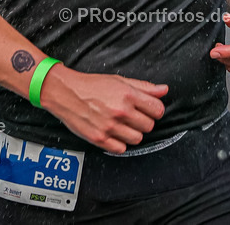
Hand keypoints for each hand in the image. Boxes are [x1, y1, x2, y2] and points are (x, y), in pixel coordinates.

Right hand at [39, 65, 166, 152]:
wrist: (66, 93)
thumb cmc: (92, 86)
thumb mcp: (120, 80)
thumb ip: (144, 87)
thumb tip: (163, 90)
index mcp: (128, 95)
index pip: (157, 109)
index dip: (155, 110)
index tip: (150, 110)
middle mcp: (120, 111)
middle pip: (149, 126)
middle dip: (144, 122)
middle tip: (134, 117)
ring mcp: (110, 126)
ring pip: (137, 139)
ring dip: (133, 133)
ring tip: (124, 125)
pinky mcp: (99, 139)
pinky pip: (121, 149)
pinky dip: (120, 143)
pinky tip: (115, 134)